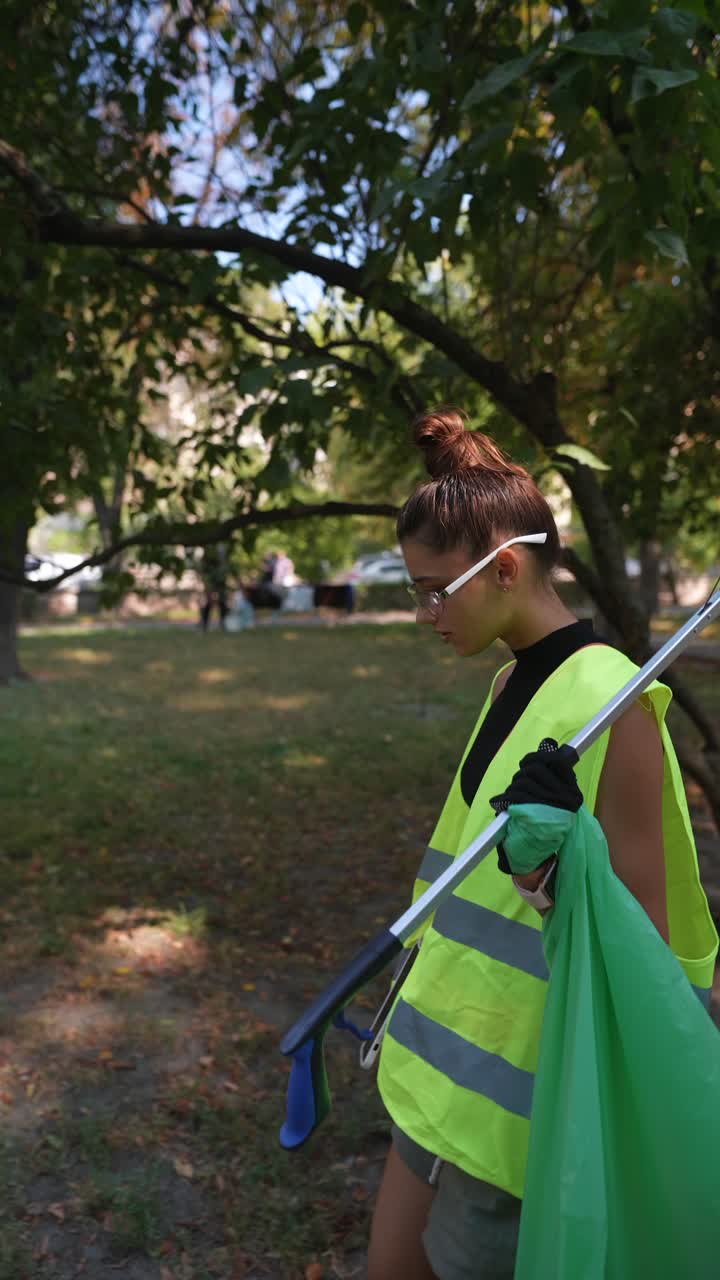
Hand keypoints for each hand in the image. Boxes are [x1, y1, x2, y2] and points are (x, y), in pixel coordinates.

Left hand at [490, 738, 581, 879]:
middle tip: (518, 788)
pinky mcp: (536, 816)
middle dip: (521, 776)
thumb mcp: (553, 798)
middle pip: (535, 768)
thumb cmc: (544, 825)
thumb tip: (550, 744)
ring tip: (513, 801)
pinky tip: (506, 805)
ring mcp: (552, 807)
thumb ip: (551, 774)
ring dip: (512, 790)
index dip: (538, 757)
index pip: (557, 760)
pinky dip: (507, 798)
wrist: (539, 857)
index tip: (528, 763)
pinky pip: (517, 796)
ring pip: (523, 782)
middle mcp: (566, 797)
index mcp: (571, 790)